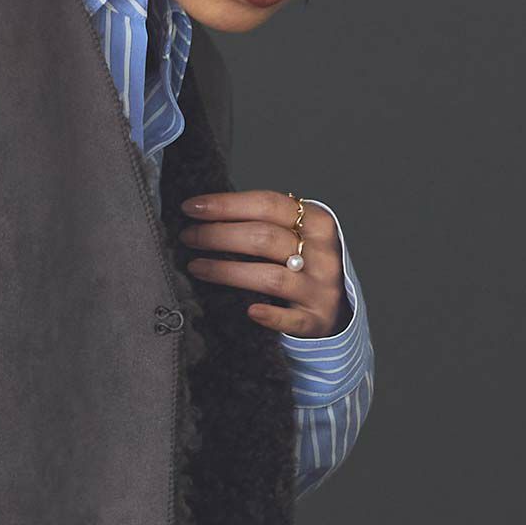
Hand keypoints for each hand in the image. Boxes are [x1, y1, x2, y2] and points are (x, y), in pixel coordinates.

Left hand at [177, 189, 350, 336]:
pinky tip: (249, 310)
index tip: (191, 207)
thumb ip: (263, 221)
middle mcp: (322, 253)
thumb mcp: (296, 234)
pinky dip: (271, 315)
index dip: (226, 204)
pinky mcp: (317, 320)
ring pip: (271, 277)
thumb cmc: (303, 263)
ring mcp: (320, 288)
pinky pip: (291, 319)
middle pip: (265, 238)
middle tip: (188, 237)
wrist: (337, 307)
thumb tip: (207, 211)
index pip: (268, 204)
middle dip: (219, 235)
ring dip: (227, 271)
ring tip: (195, 267)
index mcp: (317, 222)